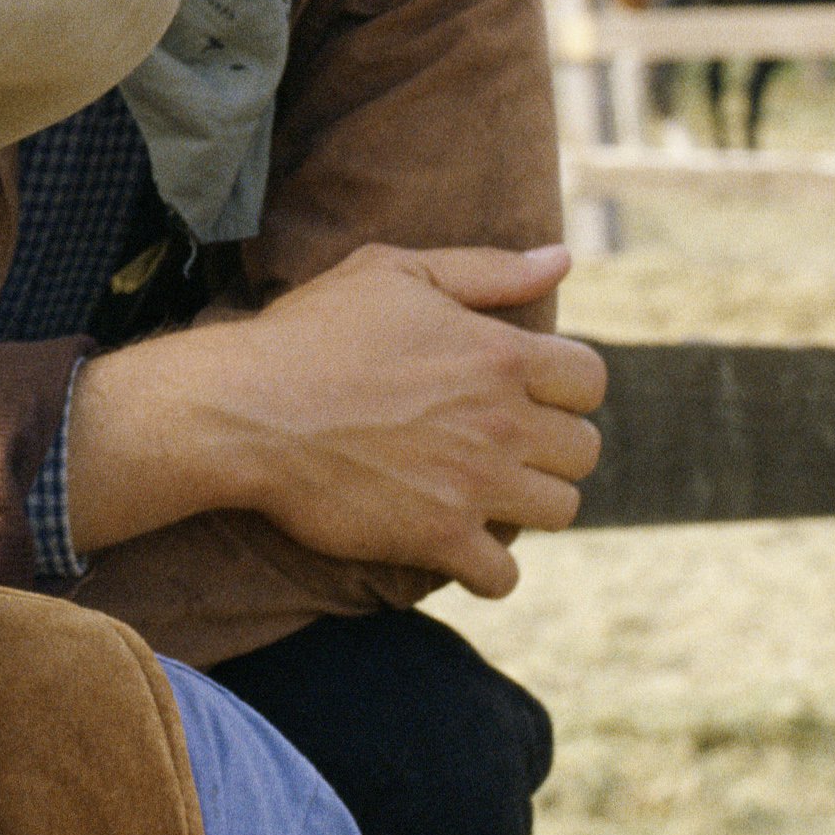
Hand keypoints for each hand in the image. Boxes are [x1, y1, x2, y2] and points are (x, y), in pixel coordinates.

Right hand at [64, 241, 605, 594]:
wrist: (243, 410)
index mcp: (500, 354)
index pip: (591, 381)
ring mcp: (474, 485)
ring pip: (559, 510)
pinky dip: (490, 569)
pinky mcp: (437, 538)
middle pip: (584, 451)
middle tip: (502, 445)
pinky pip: (504, 575)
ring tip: (485, 491)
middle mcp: (502, 422)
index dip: (565, 387)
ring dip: (529, 504)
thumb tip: (561, 258)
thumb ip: (487, 269)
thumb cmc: (313, 333)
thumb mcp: (395, 272)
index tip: (528, 394)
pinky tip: (461, 547)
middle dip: (551, 448)